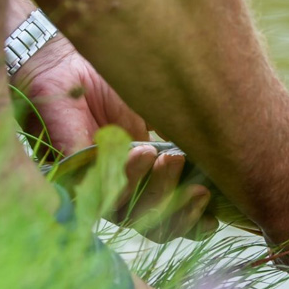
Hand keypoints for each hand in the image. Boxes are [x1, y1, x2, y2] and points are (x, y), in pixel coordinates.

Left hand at [15, 37, 217, 240]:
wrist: (65, 60)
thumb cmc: (112, 84)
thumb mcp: (157, 109)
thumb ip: (183, 135)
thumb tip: (223, 156)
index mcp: (146, 183)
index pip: (173, 219)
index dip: (194, 224)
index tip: (214, 217)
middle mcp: (121, 193)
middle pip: (155, 228)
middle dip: (179, 209)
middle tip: (194, 181)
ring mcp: (93, 189)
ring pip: (126, 214)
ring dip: (152, 190)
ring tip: (162, 155)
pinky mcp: (67, 175)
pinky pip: (96, 189)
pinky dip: (123, 174)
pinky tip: (140, 150)